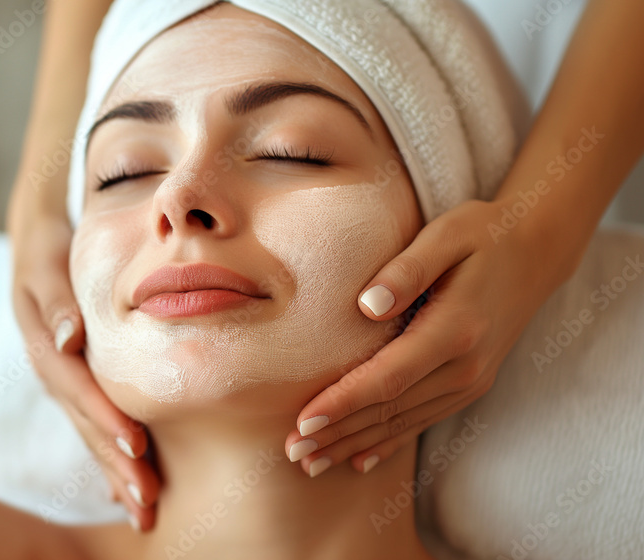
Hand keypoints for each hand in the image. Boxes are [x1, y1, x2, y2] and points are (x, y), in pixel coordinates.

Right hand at [9, 211, 160, 529]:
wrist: (37, 240)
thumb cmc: (49, 247)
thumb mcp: (46, 262)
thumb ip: (56, 298)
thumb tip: (69, 336)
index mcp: (45, 344)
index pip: (78, 388)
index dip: (104, 416)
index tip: (136, 444)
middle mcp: (53, 370)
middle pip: (84, 423)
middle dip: (115, 463)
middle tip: (146, 501)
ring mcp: (62, 380)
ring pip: (89, 432)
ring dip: (114, 472)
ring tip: (142, 509)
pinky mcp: (73, 382)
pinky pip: (90, 424)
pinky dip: (106, 456)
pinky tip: (120, 489)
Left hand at [284, 199, 563, 475]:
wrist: (536, 251)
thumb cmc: (482, 234)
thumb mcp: (446, 235)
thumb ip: (407, 270)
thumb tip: (366, 306)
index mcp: (456, 330)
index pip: (388, 377)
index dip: (343, 402)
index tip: (304, 422)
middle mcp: (466, 367)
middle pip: (390, 410)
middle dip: (337, 434)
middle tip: (291, 453)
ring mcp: (470, 381)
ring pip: (402, 423)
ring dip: (354, 445)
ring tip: (310, 464)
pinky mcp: (468, 385)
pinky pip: (421, 422)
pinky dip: (387, 444)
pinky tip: (356, 461)